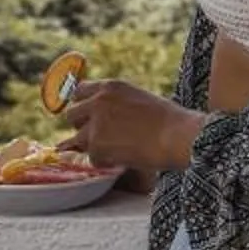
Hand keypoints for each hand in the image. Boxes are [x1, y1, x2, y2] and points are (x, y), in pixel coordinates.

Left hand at [61, 79, 203, 173]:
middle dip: (83, 127)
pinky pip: (91, 158)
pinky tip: (123, 159)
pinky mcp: (96, 145)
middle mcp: (98, 101)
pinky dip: (104, 162)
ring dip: (92, 147)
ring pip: (77, 138)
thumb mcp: (138, 99)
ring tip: (114, 151)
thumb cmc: (169, 120)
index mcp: (110, 86)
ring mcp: (95, 123)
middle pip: (72, 115)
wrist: (177, 135)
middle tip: (101, 138)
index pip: (79, 92)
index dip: (83, 107)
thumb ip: (116, 104)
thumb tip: (102, 118)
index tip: (87, 117)